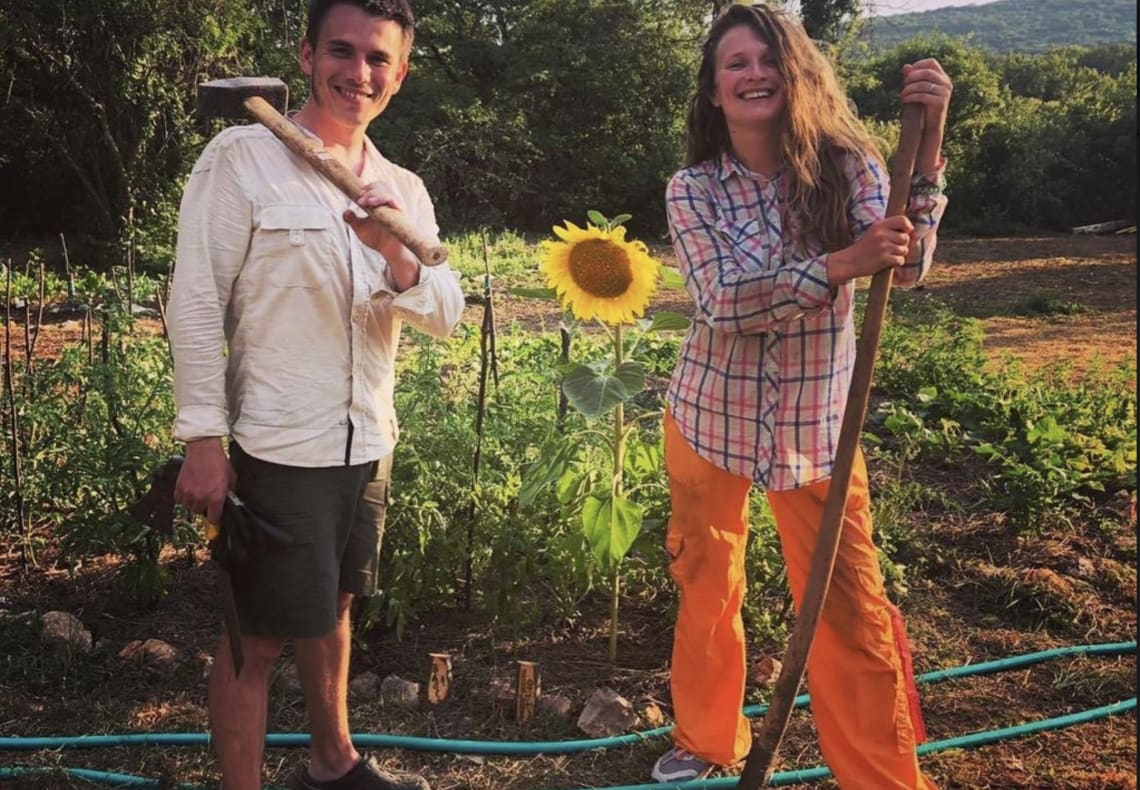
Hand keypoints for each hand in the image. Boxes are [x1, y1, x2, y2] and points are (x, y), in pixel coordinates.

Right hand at [174, 437, 232, 525]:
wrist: (204, 449)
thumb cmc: (219, 462)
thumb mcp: (231, 477)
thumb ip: (230, 492)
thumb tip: (229, 501)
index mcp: (216, 498)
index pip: (213, 519)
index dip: (215, 517)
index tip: (214, 515)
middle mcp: (202, 498)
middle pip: (199, 512)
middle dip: (203, 507)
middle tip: (206, 496)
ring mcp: (189, 493)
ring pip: (188, 507)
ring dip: (193, 502)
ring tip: (198, 491)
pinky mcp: (179, 487)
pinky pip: (178, 500)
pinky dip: (183, 497)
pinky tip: (189, 489)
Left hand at [343, 181, 421, 290]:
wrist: (389, 251)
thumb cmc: (377, 239)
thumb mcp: (360, 228)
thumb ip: (352, 219)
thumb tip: (345, 212)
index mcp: (379, 202)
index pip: (373, 186)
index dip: (365, 184)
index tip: (358, 187)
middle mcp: (388, 201)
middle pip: (380, 185)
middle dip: (368, 190)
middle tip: (360, 201)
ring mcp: (395, 206)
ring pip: (386, 191)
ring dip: (374, 194)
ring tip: (366, 202)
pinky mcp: (400, 212)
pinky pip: (394, 200)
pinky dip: (384, 199)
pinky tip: (375, 203)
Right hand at [827, 215, 914, 284]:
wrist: (849, 262)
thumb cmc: (864, 248)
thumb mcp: (874, 233)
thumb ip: (891, 231)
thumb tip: (915, 234)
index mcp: (879, 225)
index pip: (903, 220)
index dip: (908, 227)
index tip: (905, 233)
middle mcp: (882, 234)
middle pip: (906, 238)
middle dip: (902, 245)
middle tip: (891, 249)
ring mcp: (883, 246)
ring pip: (904, 250)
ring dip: (899, 255)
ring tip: (887, 256)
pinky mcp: (884, 258)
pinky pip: (900, 260)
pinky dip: (896, 263)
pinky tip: (886, 263)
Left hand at [901, 58, 951, 172]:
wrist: (930, 127)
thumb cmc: (923, 107)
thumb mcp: (918, 90)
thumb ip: (912, 79)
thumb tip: (905, 66)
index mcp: (943, 78)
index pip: (932, 62)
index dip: (918, 65)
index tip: (908, 74)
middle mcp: (946, 83)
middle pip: (927, 72)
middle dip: (912, 77)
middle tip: (904, 85)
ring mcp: (945, 93)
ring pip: (924, 84)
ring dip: (910, 88)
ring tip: (902, 94)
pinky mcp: (941, 102)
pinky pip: (923, 95)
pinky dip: (911, 96)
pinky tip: (904, 100)